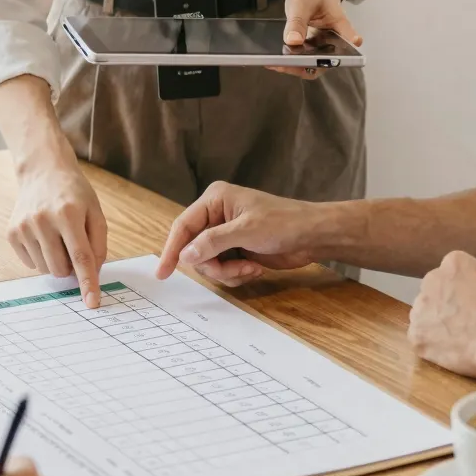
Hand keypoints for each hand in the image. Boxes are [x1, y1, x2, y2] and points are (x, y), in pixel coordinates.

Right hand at [7, 152, 107, 306]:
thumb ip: (98, 243)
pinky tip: (43, 236)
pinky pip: (30, 263)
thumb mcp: (95, 211)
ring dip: (56, 262)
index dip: (88, 282)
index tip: (92, 303)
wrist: (42, 171)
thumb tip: (93, 273)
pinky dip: (41, 256)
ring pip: (45, 269)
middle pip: (61, 268)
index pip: (81, 257)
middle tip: (73, 245)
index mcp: (68, 214)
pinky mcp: (11, 233)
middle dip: (71, 267)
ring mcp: (24, 227)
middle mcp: (43, 220)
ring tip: (57, 238)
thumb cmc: (73, 193)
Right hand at [157, 181, 329, 284]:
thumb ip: (213, 242)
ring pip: (207, 263)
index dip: (172, 249)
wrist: (313, 236)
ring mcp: (226, 235)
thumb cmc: (284, 223)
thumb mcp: (246, 231)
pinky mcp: (236, 250)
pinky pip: (222, 270)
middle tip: (235, 270)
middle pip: (194, 249)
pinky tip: (255, 269)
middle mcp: (216, 216)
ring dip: (227, 272)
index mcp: (215, 200)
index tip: (163, 273)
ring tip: (250, 269)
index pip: (184, 226)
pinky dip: (235, 275)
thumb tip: (185, 255)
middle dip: (213, 265)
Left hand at [274, 0, 367, 78]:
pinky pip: (301, 58)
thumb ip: (298, 21)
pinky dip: (288, 60)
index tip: (327, 60)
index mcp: (339, 27)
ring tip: (273, 62)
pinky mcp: (310, 47)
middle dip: (303, 67)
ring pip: (311, 64)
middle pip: (324, 62)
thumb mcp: (302, 2)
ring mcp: (321, 47)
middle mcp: (333, 42)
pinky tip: (272, 57)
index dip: (345, 55)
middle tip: (281, 64)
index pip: (346, 43)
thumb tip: (292, 42)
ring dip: (293, 66)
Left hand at [408, 250, 475, 376]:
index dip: (461, 295)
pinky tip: (454, 352)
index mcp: (453, 263)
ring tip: (461, 341)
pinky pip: (421, 342)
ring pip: (423, 318)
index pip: (449, 277)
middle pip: (432, 295)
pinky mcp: (417, 336)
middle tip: (464, 325)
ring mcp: (420, 309)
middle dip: (444, 308)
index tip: (472, 308)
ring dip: (436, 328)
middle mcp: (431, 281)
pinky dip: (434, 349)